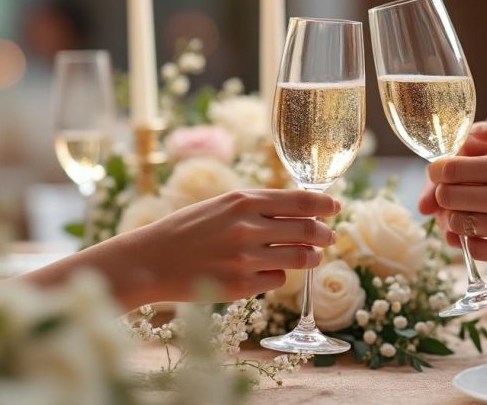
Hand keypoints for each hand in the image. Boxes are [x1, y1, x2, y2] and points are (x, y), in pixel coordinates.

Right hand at [117, 189, 338, 303]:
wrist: (152, 260)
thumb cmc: (188, 230)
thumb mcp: (222, 206)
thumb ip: (258, 207)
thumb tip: (302, 210)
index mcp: (243, 201)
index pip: (300, 200)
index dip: (324, 204)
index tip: (335, 207)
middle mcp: (248, 228)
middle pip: (308, 230)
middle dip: (325, 235)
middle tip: (329, 237)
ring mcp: (245, 258)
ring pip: (300, 258)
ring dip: (310, 258)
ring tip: (309, 257)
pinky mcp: (241, 286)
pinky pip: (277, 279)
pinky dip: (277, 275)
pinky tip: (263, 271)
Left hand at [429, 112, 486, 280]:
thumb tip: (475, 131)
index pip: (451, 169)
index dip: (438, 168)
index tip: (442, 170)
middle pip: (446, 196)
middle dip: (442, 191)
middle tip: (450, 190)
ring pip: (456, 223)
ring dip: (451, 216)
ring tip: (462, 210)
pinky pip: (472, 250)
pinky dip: (464, 241)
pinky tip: (471, 232)